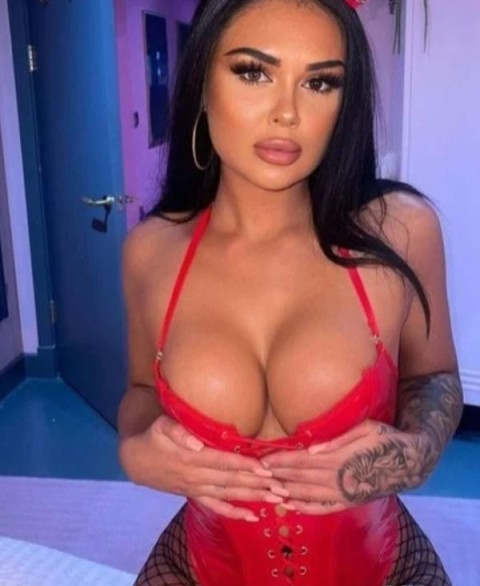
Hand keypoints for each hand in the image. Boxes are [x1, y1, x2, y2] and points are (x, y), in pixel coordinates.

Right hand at [121, 415, 285, 521]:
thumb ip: (178, 432)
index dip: (245, 466)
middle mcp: (197, 476)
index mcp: (192, 458)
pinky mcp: (195, 495)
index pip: (223, 462)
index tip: (266, 468)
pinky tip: (253, 516)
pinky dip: (234, 512)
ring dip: (253, 497)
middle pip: (231, 481)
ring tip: (276, 500)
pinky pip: (216, 507)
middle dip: (258, 484)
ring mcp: (197, 488)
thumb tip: (195, 442)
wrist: (137, 460)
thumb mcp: (161, 426)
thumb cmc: (154, 437)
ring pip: (228, 495)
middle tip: (282, 486)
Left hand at [260, 419, 428, 514]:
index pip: (300, 461)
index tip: (262, 460)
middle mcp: (337, 479)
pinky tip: (290, 505)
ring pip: (306, 494)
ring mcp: (342, 493)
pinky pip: (322, 508)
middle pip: (299, 478)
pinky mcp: (347, 502)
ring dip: (284, 491)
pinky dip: (304, 507)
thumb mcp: (364, 428)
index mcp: (337, 458)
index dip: (280, 461)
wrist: (408, 463)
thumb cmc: (385, 439)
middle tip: (256, 474)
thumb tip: (311, 448)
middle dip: (276, 476)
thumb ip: (337, 439)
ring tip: (266, 489)